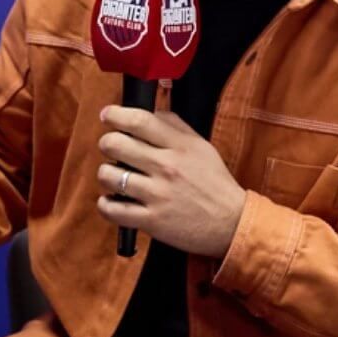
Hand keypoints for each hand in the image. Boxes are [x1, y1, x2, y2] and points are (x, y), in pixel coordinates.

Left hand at [95, 106, 246, 258]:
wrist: (232, 223)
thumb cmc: (214, 184)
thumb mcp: (201, 147)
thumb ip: (176, 127)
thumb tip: (151, 113)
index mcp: (179, 147)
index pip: (140, 121)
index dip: (116, 115)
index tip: (108, 115)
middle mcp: (166, 167)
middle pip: (116, 144)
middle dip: (107, 143)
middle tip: (111, 148)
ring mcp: (157, 195)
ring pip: (109, 175)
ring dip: (106, 174)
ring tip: (115, 177)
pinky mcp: (151, 221)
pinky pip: (111, 209)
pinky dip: (105, 204)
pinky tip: (113, 200)